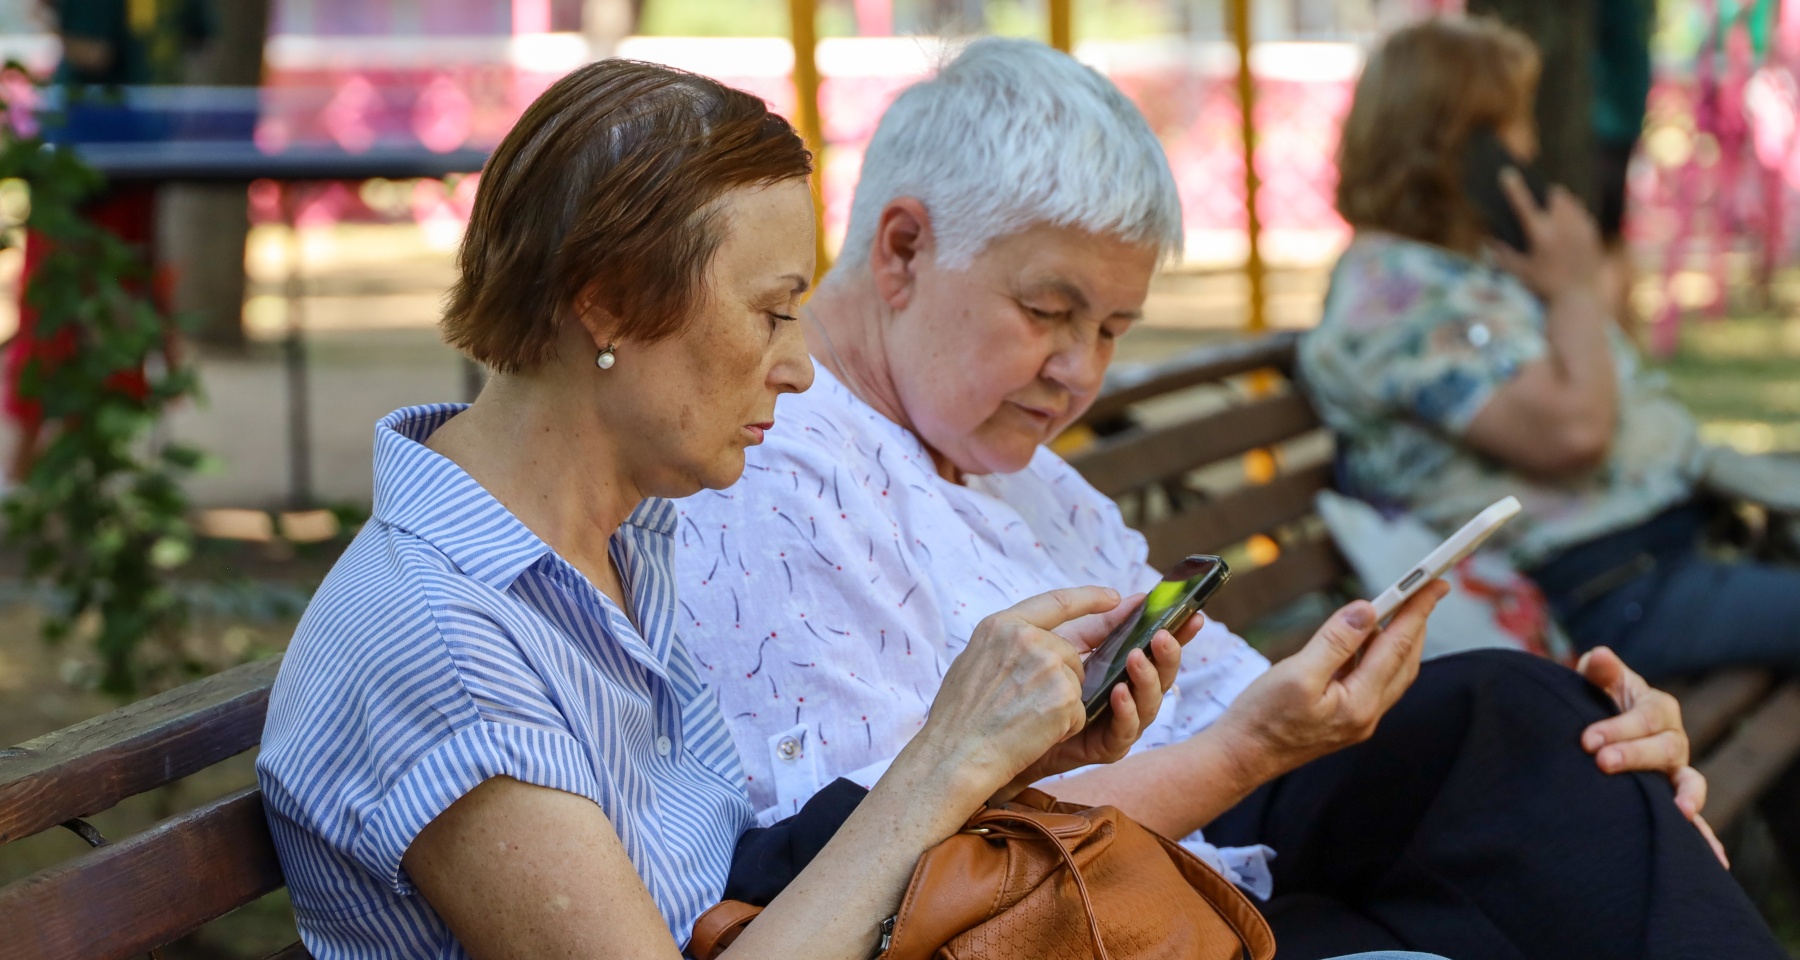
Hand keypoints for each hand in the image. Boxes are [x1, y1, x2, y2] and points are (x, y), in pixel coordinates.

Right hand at [912, 586, 1121, 804]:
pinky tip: (1032, 734)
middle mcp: (1027, 637)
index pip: (1056, 602)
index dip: (1089, 598)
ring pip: (1075, 684)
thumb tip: (1035, 639)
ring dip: (1059, 706)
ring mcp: (1049, 664)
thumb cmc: (959, 718)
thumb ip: (1007, 644)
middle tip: (1022, 707)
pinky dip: (1062, 728)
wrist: (956, 755)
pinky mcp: (1065, 695)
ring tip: (1021, 720)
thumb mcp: (974, 661)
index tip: (1115, 597)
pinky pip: (1079, 712)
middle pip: (1069, 654)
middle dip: (1060, 681)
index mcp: (1001, 625)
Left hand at [997, 600, 1189, 795]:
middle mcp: (1131, 696)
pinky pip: (1124, 731)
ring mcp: (1121, 723)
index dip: (1180, 634)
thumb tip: (1134, 598)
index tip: (1193, 615)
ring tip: (1136, 657)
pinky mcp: (1106, 747)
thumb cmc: (1038, 682)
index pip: (1160, 651)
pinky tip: (1119, 692)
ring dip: (1146, 679)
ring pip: (1150, 704)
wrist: (1008, 727)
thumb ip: (1102, 623)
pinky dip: (1126, 710)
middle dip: (1166, 655)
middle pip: (1163, 677)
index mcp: (1126, 669)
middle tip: (1162, 636)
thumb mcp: (1069, 643)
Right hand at [1214, 582, 1449, 783]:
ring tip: (1394, 610)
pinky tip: (1363, 643)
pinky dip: (1377, 656)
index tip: (1436, 583)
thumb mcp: (1296, 673)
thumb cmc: (1262, 719)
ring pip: (1392, 673)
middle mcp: (1367, 715)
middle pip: (1405, 661)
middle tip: (1424, 591)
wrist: (1241, 758)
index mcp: (1360, 703)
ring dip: (1398, 640)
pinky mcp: (1345, 721)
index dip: (1418, 611)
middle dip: (1417, 623)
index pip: (1398, 646)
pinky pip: (1373, 682)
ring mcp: (1358, 720)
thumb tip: (1365, 611)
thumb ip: (1335, 642)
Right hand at [1488, 172, 1603, 302]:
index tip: (1507, 172)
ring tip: (1554, 208)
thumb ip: (1503, 254)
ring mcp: (1580, 227)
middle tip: (1540, 197)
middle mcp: (1561, 226)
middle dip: (1546, 193)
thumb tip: (1489, 239)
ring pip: (1570, 201)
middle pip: (1554, 195)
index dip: (1514, 187)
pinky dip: (1574, 214)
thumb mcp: (1520, 272)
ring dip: (1560, 201)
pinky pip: (1582, 213)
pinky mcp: (1592, 233)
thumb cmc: (1545, 286)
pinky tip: (1568, 223)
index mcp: (1540, 234)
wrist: (1580, 296)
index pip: (1523, 204)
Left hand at [1577, 647, 1727, 867]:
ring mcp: (1676, 770)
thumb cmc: (1598, 698)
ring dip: (1685, 798)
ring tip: (1680, 813)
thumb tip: (1600, 656)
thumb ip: (1600, 670)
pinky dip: (1705, 835)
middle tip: (1601, 763)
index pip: (1643, 718)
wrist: (1599, 724)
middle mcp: (1673, 739)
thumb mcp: (1599, 680)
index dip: (1618, 728)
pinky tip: (1714, 859)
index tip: (1586, 740)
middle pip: (1664, 749)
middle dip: (1634, 756)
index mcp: (1658, 708)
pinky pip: (1693, 817)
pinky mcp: (1672, 797)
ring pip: (1689, 783)